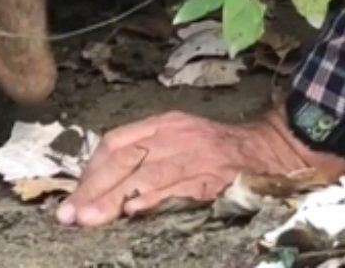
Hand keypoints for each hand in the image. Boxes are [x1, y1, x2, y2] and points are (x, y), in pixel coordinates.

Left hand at [56, 110, 344, 227]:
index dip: (90, 172)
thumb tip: (102, 189)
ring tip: (89, 220)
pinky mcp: (215, 178)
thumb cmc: (221, 151)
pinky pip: (179, 190)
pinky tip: (134, 212)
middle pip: (125, 159)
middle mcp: (177, 135)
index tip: (72, 199)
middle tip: (70, 215)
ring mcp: (196, 156)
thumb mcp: (180, 140)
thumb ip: (146, 157)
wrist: (274, 150)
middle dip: (93, 188)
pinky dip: (154, 200)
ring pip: (146, 175)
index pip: (116, 143)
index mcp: (165, 124)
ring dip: (114, 199)